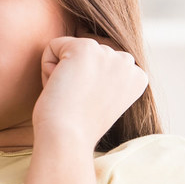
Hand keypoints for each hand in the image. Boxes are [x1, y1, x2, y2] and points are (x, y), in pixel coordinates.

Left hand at [31, 36, 147, 149]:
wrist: (68, 137)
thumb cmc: (80, 126)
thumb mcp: (105, 99)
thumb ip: (106, 77)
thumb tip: (91, 63)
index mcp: (137, 76)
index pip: (100, 62)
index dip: (88, 84)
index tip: (91, 104)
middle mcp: (128, 62)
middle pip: (85, 54)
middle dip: (76, 75)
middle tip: (79, 102)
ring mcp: (108, 53)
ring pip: (69, 49)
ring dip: (61, 72)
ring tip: (70, 96)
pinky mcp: (85, 47)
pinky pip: (53, 46)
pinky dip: (47, 67)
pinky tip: (60, 86)